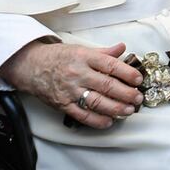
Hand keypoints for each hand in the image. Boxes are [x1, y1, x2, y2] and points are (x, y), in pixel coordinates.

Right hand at [0, 41, 143, 129]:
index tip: (138, 79)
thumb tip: (122, 48)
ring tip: (129, 110)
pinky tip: (109, 120)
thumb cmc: (57, 57)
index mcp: (84, 57)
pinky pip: (82, 115)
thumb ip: (103, 52)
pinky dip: (97, 120)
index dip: (127, 73)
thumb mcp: (81, 49)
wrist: (31, 66)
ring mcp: (70, 91)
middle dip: (126, 93)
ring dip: (116, 108)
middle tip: (138, 97)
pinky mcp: (63, 104)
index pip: (110, 65)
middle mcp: (78, 74)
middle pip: (106, 85)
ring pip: (97, 102)